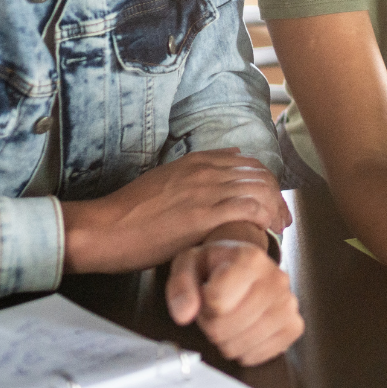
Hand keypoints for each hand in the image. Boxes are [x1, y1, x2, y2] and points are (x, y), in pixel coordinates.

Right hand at [62, 149, 290, 273]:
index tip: (272, 201)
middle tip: (281, 218)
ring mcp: (205, 192)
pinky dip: (263, 219)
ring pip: (259, 190)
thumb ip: (198, 169)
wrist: (105, 228)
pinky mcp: (203, 216)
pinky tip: (266, 231)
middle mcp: (206, 171)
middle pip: (259, 175)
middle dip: (276, 196)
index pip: (249, 164)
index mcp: (197, 161)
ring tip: (277, 228)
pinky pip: (248, 209)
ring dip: (274, 209)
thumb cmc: (130, 211)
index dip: (266, 182)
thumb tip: (232, 156)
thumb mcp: (166, 178)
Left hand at [166, 234, 302, 365]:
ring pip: (239, 345)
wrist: (245, 266)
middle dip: (211, 324)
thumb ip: (181, 285)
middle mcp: (276, 279)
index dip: (203, 304)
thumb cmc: (217, 266)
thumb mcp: (190, 263)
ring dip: (225, 339)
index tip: (207, 294)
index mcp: (251, 257)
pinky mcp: (294, 326)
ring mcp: (288, 304)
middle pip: (225, 326)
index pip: (216, 301)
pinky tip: (243, 330)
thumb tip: (184, 314)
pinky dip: (243, 350)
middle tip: (216, 310)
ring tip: (229, 318)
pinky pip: (257, 355)